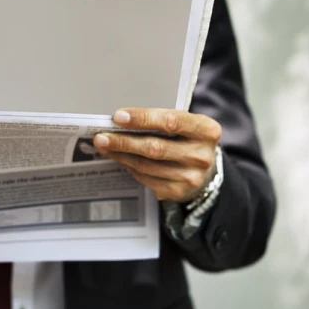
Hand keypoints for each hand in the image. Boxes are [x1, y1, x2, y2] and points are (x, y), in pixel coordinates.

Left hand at [94, 108, 221, 202]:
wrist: (206, 172)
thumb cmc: (189, 139)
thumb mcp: (188, 125)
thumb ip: (164, 120)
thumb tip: (123, 118)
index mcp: (207, 130)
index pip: (171, 121)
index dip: (143, 118)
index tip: (118, 117)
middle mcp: (201, 155)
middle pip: (155, 147)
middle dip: (124, 141)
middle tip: (101, 136)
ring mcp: (191, 177)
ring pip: (147, 165)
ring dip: (121, 155)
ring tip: (104, 146)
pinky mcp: (178, 191)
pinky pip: (146, 178)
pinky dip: (129, 166)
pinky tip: (119, 158)